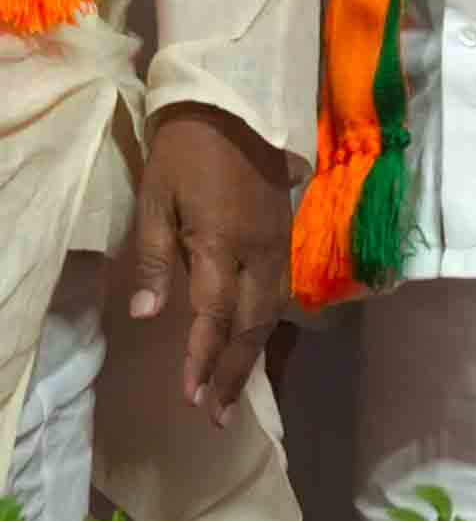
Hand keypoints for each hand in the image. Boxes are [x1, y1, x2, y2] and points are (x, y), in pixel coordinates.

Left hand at [128, 104, 288, 424]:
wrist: (236, 105)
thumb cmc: (184, 152)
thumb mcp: (154, 200)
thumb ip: (154, 259)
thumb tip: (145, 315)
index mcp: (223, 242)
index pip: (215, 314)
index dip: (202, 358)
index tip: (190, 398)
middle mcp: (260, 249)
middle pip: (252, 323)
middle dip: (232, 371)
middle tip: (214, 415)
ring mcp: (279, 241)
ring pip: (273, 311)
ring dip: (251, 354)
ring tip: (232, 391)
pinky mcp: (285, 234)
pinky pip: (281, 291)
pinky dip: (266, 325)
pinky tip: (253, 342)